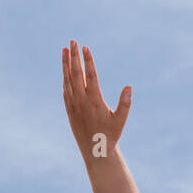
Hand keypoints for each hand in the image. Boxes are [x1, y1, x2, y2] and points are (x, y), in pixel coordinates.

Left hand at [62, 39, 130, 158]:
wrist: (95, 151)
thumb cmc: (111, 135)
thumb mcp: (121, 119)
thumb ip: (125, 103)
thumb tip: (129, 86)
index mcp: (94, 100)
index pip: (90, 75)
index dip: (88, 60)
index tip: (85, 47)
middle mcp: (81, 100)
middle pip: (76, 73)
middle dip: (74, 56)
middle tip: (72, 41)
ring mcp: (73, 104)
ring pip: (67, 80)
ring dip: (65, 64)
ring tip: (64, 49)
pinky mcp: (69, 109)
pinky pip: (65, 90)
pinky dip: (64, 78)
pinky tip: (65, 70)